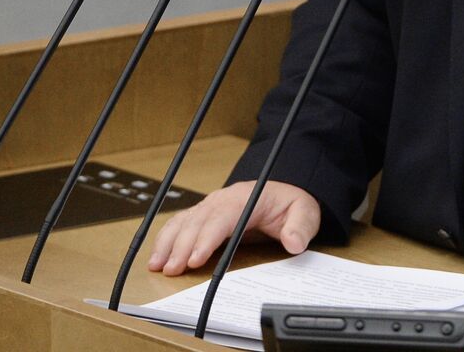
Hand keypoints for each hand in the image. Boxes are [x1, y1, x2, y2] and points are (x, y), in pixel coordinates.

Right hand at [147, 180, 320, 275]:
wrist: (283, 193)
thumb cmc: (290, 204)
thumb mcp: (305, 212)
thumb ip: (301, 227)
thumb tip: (294, 243)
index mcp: (246, 198)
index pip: (223, 217)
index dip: (207, 238)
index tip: (196, 259)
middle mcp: (223, 199)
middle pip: (198, 221)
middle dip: (183, 246)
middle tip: (173, 270)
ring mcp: (211, 205)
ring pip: (184, 221)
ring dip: (168, 242)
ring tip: (158, 265)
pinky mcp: (204, 214)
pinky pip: (180, 223)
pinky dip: (166, 238)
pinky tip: (158, 256)